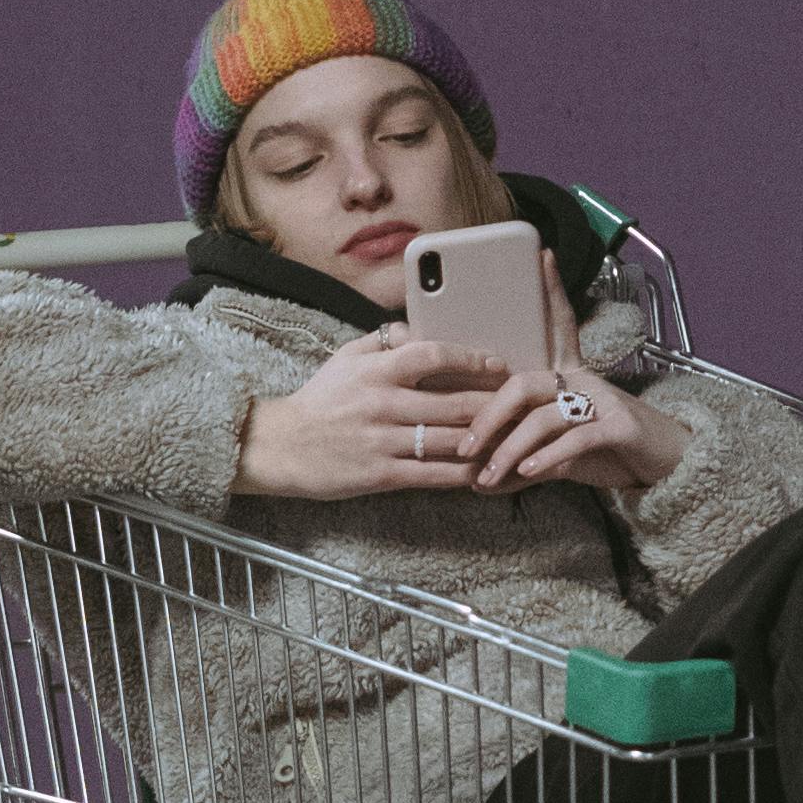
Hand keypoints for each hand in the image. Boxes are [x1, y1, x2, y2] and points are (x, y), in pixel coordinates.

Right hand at [235, 323, 516, 503]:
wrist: (279, 447)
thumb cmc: (318, 400)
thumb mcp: (344, 359)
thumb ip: (382, 341)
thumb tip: (416, 326)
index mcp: (376, 371)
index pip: (433, 355)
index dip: (471, 359)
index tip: (497, 364)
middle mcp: (382, 404)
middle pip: (453, 402)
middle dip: (494, 403)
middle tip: (523, 402)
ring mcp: (383, 441)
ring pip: (450, 441)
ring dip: (488, 441)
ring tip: (516, 437)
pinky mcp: (380, 475)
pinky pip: (432, 475)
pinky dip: (463, 474)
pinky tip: (485, 472)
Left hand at [438, 245, 686, 507]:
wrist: (668, 463)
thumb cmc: (609, 449)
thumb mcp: (562, 448)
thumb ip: (522, 456)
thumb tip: (476, 479)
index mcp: (571, 375)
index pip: (558, 326)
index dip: (551, 291)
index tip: (542, 256)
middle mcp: (586, 380)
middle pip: (526, 382)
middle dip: (488, 414)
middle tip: (465, 445)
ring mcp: (605, 401)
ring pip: (544, 417)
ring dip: (510, 449)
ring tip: (488, 475)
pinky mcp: (621, 428)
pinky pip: (576, 438)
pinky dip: (547, 457)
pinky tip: (527, 472)